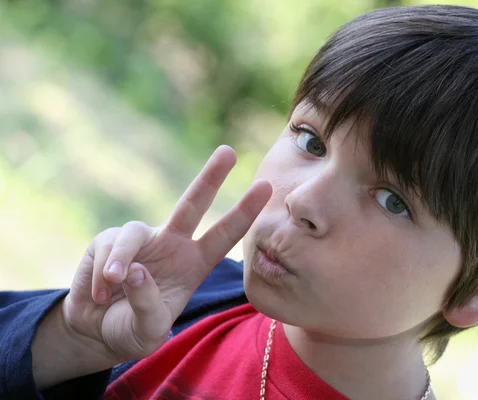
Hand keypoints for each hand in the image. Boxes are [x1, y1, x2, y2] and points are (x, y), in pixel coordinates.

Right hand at [62, 145, 270, 363]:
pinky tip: (100, 294)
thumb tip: (135, 270)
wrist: (95, 330)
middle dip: (210, 177)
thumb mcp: (147, 331)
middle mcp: (171, 245)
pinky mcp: (108, 241)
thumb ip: (147, 305)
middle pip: (192, 204)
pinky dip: (101, 275)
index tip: (265, 185)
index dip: (243, 212)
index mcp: (193, 264)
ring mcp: (141, 240)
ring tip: (113, 283)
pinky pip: (106, 250)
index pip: (224, 236)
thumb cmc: (130, 329)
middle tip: (229, 151)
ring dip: (122, 259)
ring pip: (133, 232)